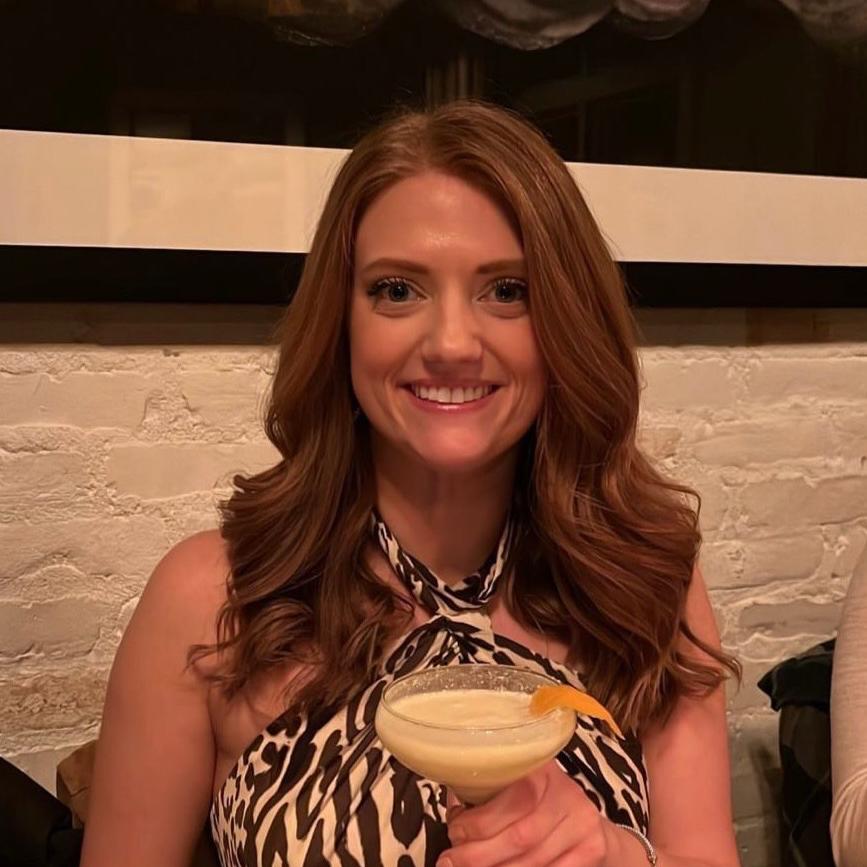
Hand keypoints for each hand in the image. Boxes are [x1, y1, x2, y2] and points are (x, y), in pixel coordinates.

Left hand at [438, 760, 618, 866]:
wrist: (587, 824)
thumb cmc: (539, 802)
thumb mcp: (517, 784)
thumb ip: (490, 792)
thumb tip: (454, 811)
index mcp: (540, 767)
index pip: (511, 796)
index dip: (478, 821)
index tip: (454, 832)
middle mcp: (565, 792)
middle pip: (520, 836)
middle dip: (479, 854)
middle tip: (452, 860)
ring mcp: (582, 822)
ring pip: (532, 861)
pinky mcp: (591, 849)